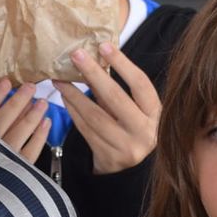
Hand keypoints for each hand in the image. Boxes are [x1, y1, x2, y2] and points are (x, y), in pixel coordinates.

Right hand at [0, 78, 51, 162]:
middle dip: (18, 101)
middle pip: (4, 118)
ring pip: (20, 131)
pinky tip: (46, 122)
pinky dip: (40, 135)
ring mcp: (3, 156)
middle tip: (30, 87)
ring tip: (42, 102)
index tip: (7, 82)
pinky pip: (31, 150)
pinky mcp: (16, 168)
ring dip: (32, 115)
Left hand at [58, 43, 160, 173]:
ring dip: (74, 94)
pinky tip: (65, 97)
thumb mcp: (136, 110)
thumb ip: (119, 89)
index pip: (140, 84)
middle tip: (76, 55)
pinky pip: (85, 129)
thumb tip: (97, 57)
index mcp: (155, 115)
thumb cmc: (133, 130)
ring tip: (60, 78)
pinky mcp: (108, 157)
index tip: (104, 46)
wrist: (132, 171)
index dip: (123, 64)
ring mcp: (126, 146)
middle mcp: (144, 132)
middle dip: (93, 74)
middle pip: (115, 98)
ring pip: (95, 115)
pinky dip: (73, 111)